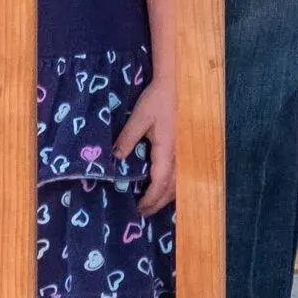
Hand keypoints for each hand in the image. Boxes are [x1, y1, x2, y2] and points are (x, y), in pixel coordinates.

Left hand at [115, 74, 176, 215]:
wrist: (173, 85)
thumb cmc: (156, 100)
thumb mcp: (139, 117)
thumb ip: (128, 138)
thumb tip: (116, 158)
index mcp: (166, 151)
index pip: (160, 183)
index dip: (150, 199)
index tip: (139, 208)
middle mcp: (177, 156)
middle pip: (171, 188)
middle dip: (157, 203)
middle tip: (142, 212)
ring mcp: (181, 153)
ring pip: (177, 183)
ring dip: (165, 196)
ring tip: (151, 203)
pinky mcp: (180, 148)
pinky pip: (177, 174)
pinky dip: (170, 186)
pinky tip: (161, 185)